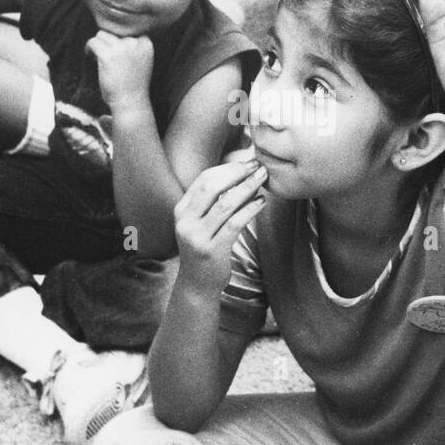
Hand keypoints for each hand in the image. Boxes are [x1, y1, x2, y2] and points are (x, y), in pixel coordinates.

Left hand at [86, 30, 154, 113]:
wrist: (130, 103)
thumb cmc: (133, 84)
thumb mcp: (139, 60)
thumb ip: (131, 45)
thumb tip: (111, 30)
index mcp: (146, 43)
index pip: (127, 30)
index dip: (119, 40)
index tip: (116, 53)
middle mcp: (135, 43)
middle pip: (113, 31)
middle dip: (108, 43)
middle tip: (106, 57)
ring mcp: (121, 48)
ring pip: (102, 35)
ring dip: (98, 45)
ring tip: (98, 58)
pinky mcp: (107, 56)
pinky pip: (92, 42)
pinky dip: (89, 49)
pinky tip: (90, 57)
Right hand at [173, 160, 268, 292]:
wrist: (197, 284)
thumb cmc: (204, 249)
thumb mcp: (201, 223)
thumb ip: (213, 201)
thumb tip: (242, 173)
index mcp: (181, 210)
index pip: (204, 179)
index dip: (227, 167)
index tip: (247, 160)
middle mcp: (185, 221)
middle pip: (212, 186)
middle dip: (237, 172)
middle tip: (258, 165)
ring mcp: (196, 237)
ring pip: (225, 204)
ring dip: (247, 188)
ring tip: (263, 179)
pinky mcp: (211, 250)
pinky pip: (234, 224)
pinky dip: (249, 210)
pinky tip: (261, 202)